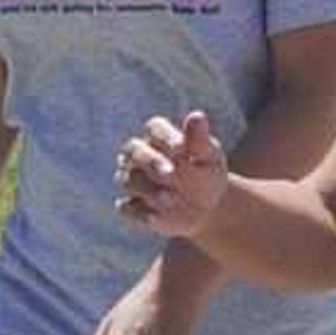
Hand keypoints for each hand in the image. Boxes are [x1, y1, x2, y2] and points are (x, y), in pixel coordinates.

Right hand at [117, 108, 233, 240]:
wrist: (208, 208)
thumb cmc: (207, 175)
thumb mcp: (209, 158)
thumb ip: (199, 140)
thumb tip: (196, 116)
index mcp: (159, 138)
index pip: (154, 128)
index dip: (164, 137)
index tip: (180, 149)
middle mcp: (140, 156)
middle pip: (133, 151)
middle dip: (151, 161)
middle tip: (171, 174)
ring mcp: (133, 181)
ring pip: (127, 180)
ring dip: (149, 190)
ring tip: (172, 200)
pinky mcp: (132, 206)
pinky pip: (125, 208)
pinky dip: (139, 213)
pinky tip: (156, 218)